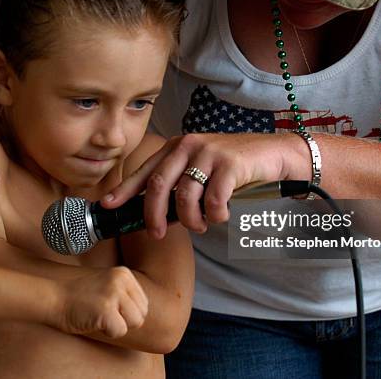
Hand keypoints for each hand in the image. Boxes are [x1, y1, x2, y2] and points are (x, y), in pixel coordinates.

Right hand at [54, 266, 147, 338]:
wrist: (52, 296)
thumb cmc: (77, 295)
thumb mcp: (106, 284)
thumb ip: (125, 293)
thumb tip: (143, 313)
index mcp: (124, 273)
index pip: (143, 303)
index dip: (127, 313)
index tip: (109, 308)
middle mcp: (122, 280)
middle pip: (141, 314)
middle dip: (125, 320)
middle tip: (103, 313)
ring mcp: (114, 293)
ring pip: (135, 323)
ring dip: (117, 326)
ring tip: (99, 315)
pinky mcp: (107, 309)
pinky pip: (120, 331)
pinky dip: (107, 332)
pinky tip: (93, 320)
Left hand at [101, 133, 308, 237]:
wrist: (272, 154)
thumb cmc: (233, 167)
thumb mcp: (201, 169)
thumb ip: (179, 184)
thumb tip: (156, 215)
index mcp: (176, 148)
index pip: (144, 171)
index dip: (124, 190)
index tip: (107, 206)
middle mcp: (188, 146)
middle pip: (158, 185)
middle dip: (153, 215)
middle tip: (158, 234)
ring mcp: (209, 153)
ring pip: (185, 196)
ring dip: (190, 220)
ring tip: (200, 226)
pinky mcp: (229, 164)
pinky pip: (213, 200)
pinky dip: (214, 216)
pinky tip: (220, 216)